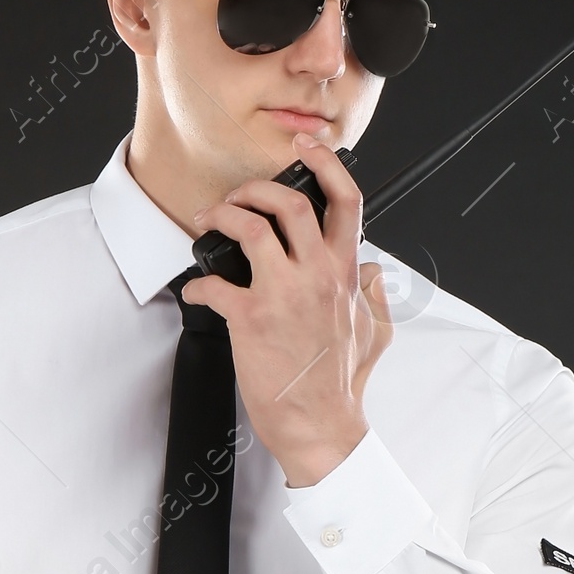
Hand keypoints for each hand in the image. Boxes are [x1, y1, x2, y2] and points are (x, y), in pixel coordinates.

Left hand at [183, 129, 393, 487]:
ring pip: (249, 228)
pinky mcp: (251, 319)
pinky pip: (214, 285)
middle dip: (256, 188)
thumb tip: (375, 272)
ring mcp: (285, 295)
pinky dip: (197, 284)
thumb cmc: (342, 384)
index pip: (347, 201)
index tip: (304, 147)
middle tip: (236, 197)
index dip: (326, 163)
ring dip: (220, 216)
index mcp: (348, 273)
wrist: (321, 425)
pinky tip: (196, 291)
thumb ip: (375, 295)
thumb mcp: (377, 331)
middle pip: (290, 201)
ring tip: (206, 223)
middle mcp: (318, 276)